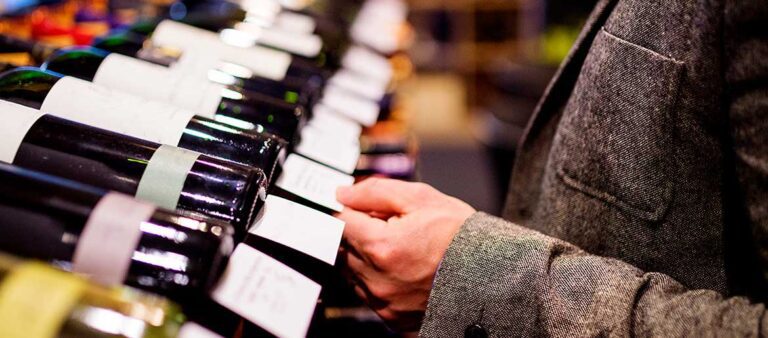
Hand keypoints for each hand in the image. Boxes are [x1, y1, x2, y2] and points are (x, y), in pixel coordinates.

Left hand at [336, 177, 475, 330]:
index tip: (358, 206)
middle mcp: (378, 279)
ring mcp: (384, 302)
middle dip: (359, 232)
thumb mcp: (421, 198)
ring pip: (352, 272)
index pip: (340, 222)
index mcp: (382, 247)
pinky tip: (401, 268)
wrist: (491, 275)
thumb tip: (344, 193)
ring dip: (365, 256)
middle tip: (388, 224)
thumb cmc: (461, 237)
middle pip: (343, 248)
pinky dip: (377, 278)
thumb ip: (375, 192)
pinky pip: (368, 294)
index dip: (348, 209)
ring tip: (398, 247)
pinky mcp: (391, 318)